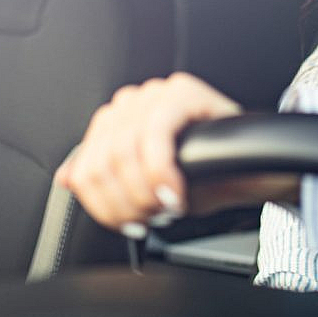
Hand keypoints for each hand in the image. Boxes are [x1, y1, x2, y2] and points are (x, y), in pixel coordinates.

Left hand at [54, 72, 241, 232]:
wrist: (250, 169)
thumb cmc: (201, 175)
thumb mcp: (145, 185)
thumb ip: (105, 178)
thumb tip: (67, 178)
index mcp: (115, 121)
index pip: (86, 166)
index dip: (104, 205)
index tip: (128, 225)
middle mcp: (131, 102)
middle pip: (102, 163)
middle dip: (126, 203)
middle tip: (151, 220)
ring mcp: (155, 93)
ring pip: (124, 153)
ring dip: (144, 193)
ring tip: (167, 208)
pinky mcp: (181, 91)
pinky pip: (156, 136)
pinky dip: (162, 173)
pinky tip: (177, 193)